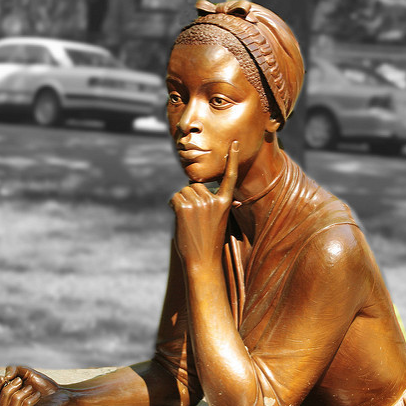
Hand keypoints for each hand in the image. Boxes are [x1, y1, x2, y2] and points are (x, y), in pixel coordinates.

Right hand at [0, 365, 72, 405]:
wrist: (62, 394)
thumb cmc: (44, 386)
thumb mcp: (28, 373)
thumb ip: (15, 370)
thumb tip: (5, 376)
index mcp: (9, 400)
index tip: (3, 378)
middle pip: (0, 404)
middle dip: (9, 389)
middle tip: (21, 381)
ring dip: (21, 394)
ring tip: (31, 388)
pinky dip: (30, 400)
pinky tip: (37, 395)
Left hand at [170, 141, 238, 265]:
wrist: (202, 262)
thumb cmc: (209, 242)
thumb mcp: (218, 220)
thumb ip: (215, 204)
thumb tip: (214, 193)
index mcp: (225, 202)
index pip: (229, 177)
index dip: (231, 159)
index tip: (233, 143)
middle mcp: (213, 200)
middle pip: (195, 185)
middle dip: (191, 197)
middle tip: (194, 218)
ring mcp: (199, 204)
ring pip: (183, 192)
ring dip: (181, 203)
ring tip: (188, 222)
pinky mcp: (184, 208)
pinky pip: (174, 198)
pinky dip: (172, 206)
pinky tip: (179, 219)